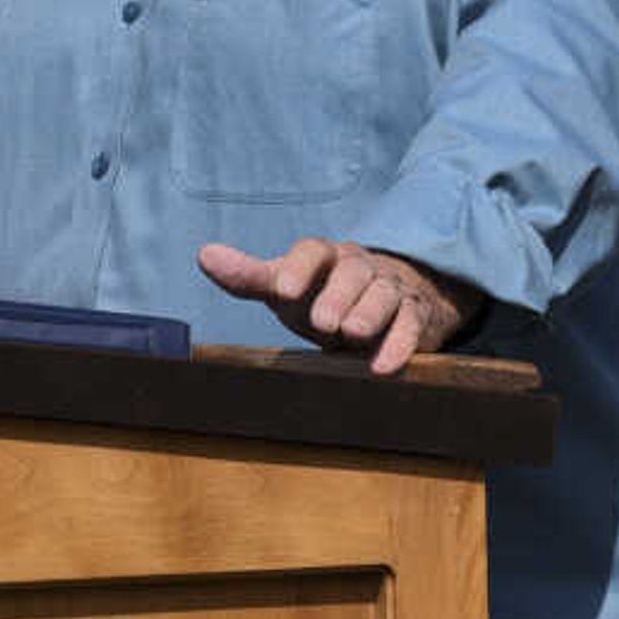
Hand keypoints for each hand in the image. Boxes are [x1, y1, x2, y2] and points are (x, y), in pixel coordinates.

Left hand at [198, 237, 483, 374]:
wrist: (385, 301)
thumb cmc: (323, 294)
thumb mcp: (287, 287)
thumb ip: (249, 276)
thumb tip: (204, 254)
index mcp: (325, 257)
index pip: (313, 251)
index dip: (299, 268)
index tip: (283, 290)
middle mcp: (359, 268)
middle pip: (352, 272)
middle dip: (338, 295)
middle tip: (323, 322)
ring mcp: (389, 290)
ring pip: (385, 295)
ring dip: (370, 313)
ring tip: (352, 334)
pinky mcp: (414, 316)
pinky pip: (410, 326)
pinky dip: (400, 345)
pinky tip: (383, 367)